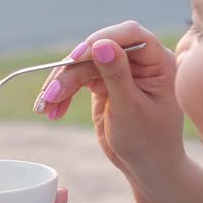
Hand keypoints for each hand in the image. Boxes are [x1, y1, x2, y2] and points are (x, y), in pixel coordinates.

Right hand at [38, 21, 186, 190]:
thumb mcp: (131, 109)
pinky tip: (51, 110)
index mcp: (158, 62)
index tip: (77, 57)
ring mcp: (119, 71)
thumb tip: (101, 45)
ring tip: (44, 108)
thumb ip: (117, 75)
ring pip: (82, 65)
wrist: (146, 168)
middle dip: (70, 71)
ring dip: (60, 85)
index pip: (130, 34)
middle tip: (50, 94)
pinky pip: (76, 79)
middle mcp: (139, 61)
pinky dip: (62, 94)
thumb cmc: (148, 141)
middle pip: (98, 49)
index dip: (102, 39)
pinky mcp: (103, 83)